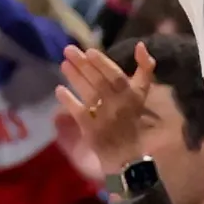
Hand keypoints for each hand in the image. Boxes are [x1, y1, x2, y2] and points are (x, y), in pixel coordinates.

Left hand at [55, 42, 155, 174]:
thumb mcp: (142, 95)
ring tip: (64, 64)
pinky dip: (69, 101)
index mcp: (134, 96)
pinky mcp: (93, 131)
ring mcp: (105, 118)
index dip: (103, 63)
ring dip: (76, 77)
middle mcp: (120, 105)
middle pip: (99, 81)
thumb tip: (139, 45)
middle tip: (69, 50)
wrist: (131, 157)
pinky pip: (79, 113)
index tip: (90, 51)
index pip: (117, 76)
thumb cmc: (134, 121)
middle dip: (84, 65)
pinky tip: (59, 89)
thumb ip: (143, 70)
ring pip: (89, 94)